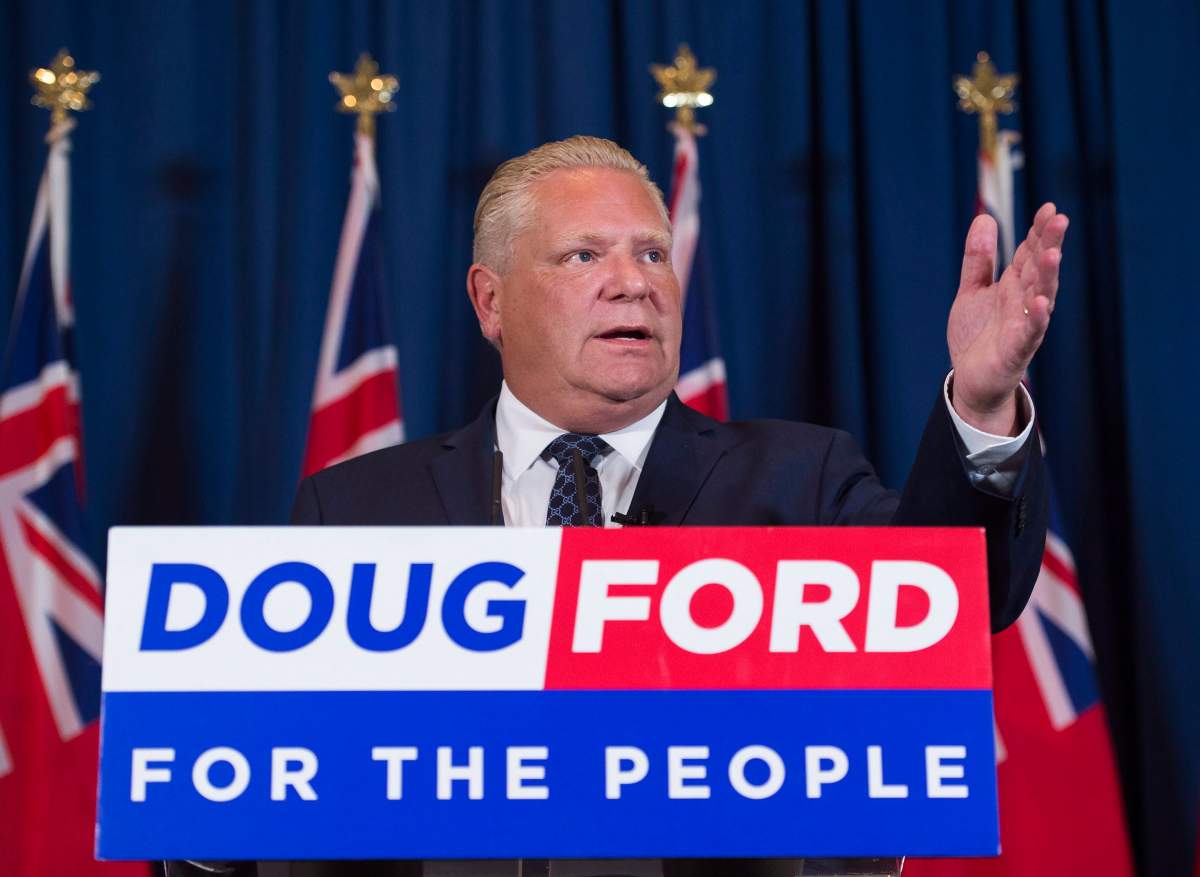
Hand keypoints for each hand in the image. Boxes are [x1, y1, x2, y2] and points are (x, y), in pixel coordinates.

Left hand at [947, 203, 1068, 434]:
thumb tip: (984, 218)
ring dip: (1047, 277)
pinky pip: (1029, 333)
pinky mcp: (1016, 351)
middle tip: (1059, 219)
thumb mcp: (972, 291)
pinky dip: (1036, 319)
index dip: (1038, 232)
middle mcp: (1023, 303)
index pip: (1029, 254)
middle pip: (1038, 270)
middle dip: (1049, 245)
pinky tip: (1040, 303)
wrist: (970, 380)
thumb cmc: (977, 335)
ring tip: (1052, 254)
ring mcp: (1023, 326)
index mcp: (1013, 286)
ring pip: (1040, 298)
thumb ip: (979, 259)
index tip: (1048, 208)